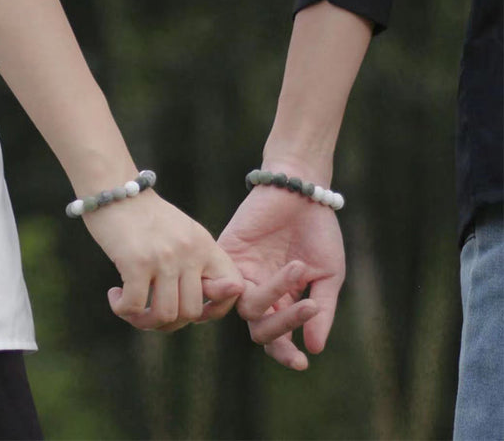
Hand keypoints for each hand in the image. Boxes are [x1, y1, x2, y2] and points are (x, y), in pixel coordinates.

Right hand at [83, 190, 243, 330]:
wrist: (117, 190)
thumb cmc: (147, 217)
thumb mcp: (182, 234)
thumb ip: (197, 265)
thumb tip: (205, 308)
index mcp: (205, 245)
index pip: (234, 287)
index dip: (217, 308)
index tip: (190, 307)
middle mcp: (190, 251)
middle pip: (192, 312)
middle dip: (170, 322)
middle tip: (149, 309)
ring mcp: (165, 257)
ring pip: (165, 316)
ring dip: (143, 321)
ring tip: (131, 307)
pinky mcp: (137, 262)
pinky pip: (135, 307)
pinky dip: (122, 310)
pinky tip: (116, 296)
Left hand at [217, 167, 344, 369]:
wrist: (302, 191)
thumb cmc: (318, 230)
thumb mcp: (328, 273)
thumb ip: (322, 311)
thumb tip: (314, 349)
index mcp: (283, 301)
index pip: (278, 337)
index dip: (287, 353)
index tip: (301, 363)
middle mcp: (260, 292)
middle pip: (259, 329)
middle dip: (283, 326)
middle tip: (309, 308)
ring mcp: (242, 274)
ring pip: (248, 308)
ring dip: (276, 295)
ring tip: (299, 267)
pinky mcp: (227, 255)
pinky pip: (226, 283)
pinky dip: (240, 287)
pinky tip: (261, 277)